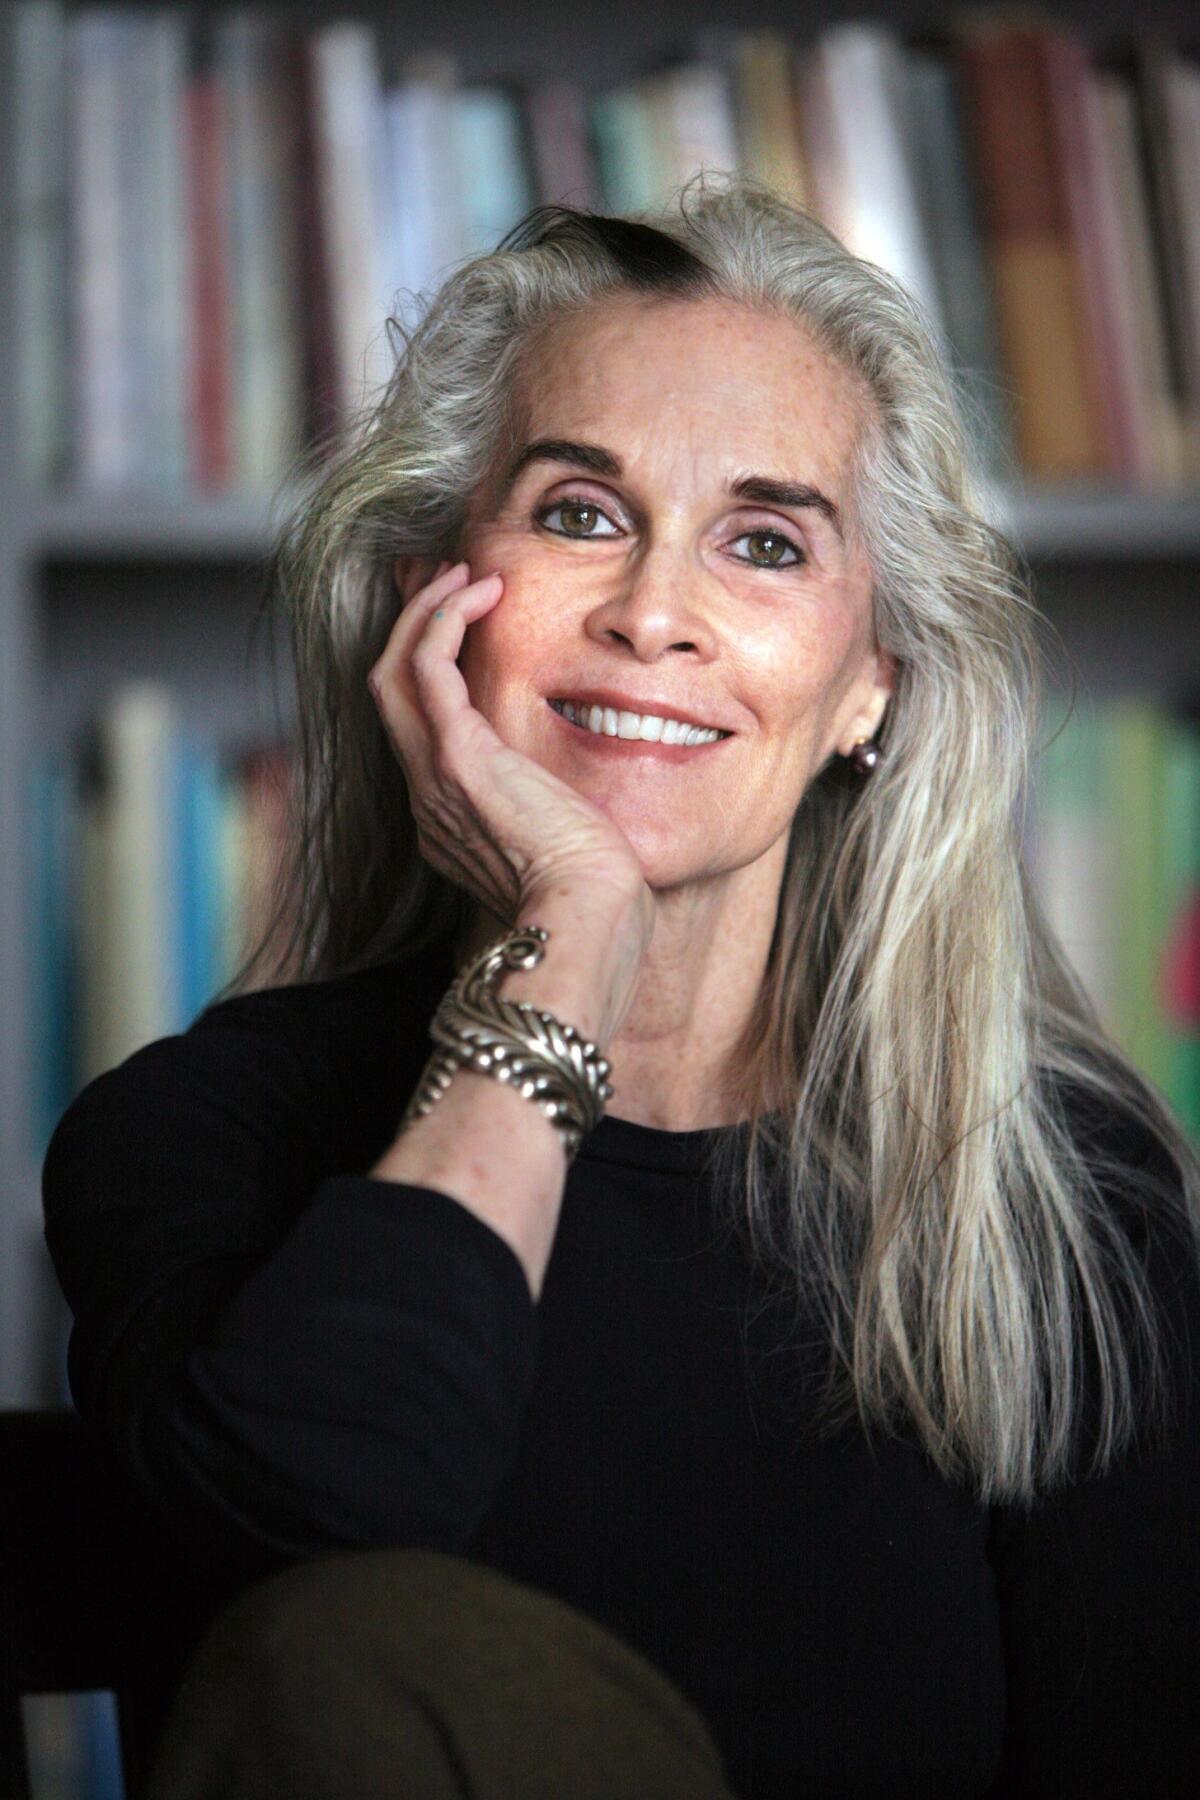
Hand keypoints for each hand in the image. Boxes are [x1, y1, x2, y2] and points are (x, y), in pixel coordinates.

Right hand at [368, 558, 653, 934]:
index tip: (467, 625)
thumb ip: (554, 813)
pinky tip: (480, 593)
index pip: (419, 727)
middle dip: (415, 628)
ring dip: (425, 613)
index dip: (430, 667)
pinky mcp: (456, 758)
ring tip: (464, 575)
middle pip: (389, 691)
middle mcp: (427, 796)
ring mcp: (434, 777)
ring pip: (392, 671)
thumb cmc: (593, 894)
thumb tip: (575, 800)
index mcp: (450, 819)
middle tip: (454, 583)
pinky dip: (444, 620)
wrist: (586, 918)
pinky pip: (425, 668)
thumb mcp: (564, 845)